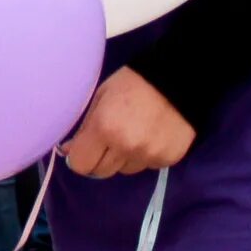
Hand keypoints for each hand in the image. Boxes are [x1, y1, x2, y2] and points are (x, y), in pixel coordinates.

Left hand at [59, 67, 196, 177]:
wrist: (180, 78)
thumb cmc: (134, 82)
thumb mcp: (101, 96)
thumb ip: (85, 127)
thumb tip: (69, 151)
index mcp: (105, 128)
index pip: (81, 164)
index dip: (80, 157)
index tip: (85, 148)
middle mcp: (126, 147)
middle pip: (102, 172)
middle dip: (100, 158)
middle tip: (109, 138)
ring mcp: (149, 156)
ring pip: (125, 170)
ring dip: (124, 157)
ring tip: (134, 133)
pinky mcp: (168, 160)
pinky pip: (147, 166)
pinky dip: (145, 156)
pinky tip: (151, 135)